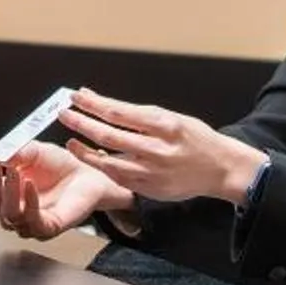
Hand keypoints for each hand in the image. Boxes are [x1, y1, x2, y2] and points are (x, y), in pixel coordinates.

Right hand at [0, 140, 128, 241]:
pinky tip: (29, 185)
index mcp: (4, 192)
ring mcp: (29, 221)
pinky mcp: (49, 228)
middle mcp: (13, 210)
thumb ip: (13, 150)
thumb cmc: (59, 164)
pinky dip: (29, 203)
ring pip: (8, 215)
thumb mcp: (33, 150)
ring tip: (14, 170)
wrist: (89, 172)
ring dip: (7, 191)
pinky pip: (32, 222)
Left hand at [62, 90, 259, 206]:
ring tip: (71, 141)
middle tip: (65, 114)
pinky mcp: (149, 188)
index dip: (93, 104)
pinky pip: (118, 177)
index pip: (119, 112)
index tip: (76, 96)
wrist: (221, 169)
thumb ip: (136, 113)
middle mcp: (157, 148)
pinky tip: (91, 159)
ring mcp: (152, 171)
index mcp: (164, 124)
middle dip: (82, 123)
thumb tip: (100, 100)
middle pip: (109, 135)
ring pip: (109, 161)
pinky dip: (102, 167)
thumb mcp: (171, 117)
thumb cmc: (195, 138)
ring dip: (85, 151)